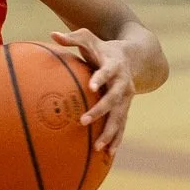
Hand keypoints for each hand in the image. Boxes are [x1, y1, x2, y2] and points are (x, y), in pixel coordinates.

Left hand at [49, 28, 134, 152]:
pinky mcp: (126, 108)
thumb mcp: (91, 38)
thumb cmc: (105, 48)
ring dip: (110, 133)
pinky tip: (108, 155)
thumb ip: (73, 38)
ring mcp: (126, 99)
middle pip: (114, 100)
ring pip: (120, 118)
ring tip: (98, 148)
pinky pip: (121, 126)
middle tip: (84, 121)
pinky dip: (116, 140)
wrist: (136, 57)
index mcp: (114, 66)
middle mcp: (123, 84)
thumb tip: (53, 33)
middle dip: (100, 111)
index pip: (108, 72)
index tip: (92, 86)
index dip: (101, 78)